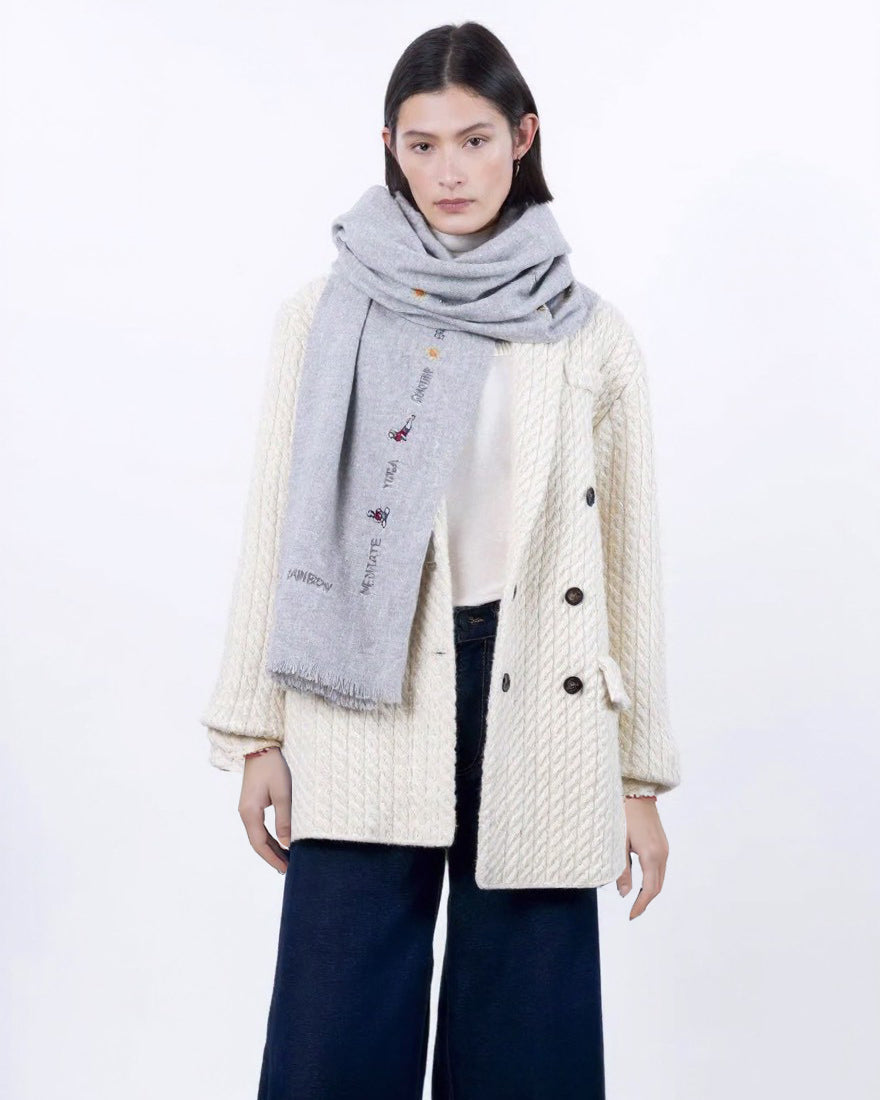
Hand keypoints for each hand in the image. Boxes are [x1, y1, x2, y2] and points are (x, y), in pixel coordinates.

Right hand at [238, 747, 291, 873]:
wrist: (261, 747)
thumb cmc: (273, 767)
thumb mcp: (283, 793)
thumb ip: (284, 819)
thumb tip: (286, 844)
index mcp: (249, 813)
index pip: (260, 844)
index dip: (272, 858)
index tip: (285, 869)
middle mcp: (245, 813)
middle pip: (257, 842)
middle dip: (271, 856)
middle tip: (288, 868)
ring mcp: (247, 809)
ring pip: (258, 835)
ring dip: (271, 848)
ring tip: (285, 859)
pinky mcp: (252, 804)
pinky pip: (259, 826)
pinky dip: (269, 837)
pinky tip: (280, 842)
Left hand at [617, 797, 668, 918]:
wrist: (637, 792)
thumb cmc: (624, 815)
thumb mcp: (618, 843)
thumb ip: (622, 870)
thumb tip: (624, 894)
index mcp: (651, 855)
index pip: (649, 889)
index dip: (640, 904)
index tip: (631, 916)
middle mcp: (662, 854)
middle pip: (657, 886)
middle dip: (645, 901)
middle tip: (633, 912)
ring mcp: (665, 848)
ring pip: (660, 878)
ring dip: (650, 890)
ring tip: (635, 899)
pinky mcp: (663, 844)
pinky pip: (660, 868)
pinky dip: (652, 879)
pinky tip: (641, 881)